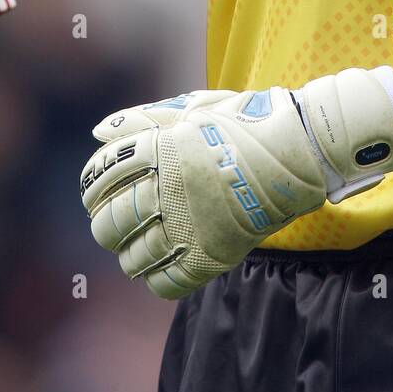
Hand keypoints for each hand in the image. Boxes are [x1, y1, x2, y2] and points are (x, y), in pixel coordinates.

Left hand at [79, 87, 327, 299]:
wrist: (299, 148)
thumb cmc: (246, 123)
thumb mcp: (196, 108)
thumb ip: (146, 118)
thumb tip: (98, 132)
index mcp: (162, 148)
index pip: (102, 175)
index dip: (92, 185)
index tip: (96, 191)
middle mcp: (170, 188)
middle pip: (109, 221)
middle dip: (104, 223)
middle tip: (112, 221)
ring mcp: (191, 225)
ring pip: (133, 257)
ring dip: (128, 253)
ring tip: (136, 245)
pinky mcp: (212, 255)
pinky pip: (164, 283)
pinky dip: (156, 278)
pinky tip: (161, 264)